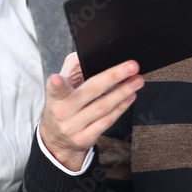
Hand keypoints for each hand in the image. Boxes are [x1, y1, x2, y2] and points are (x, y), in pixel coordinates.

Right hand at [39, 53, 142, 170]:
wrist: (57, 139)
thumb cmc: (63, 106)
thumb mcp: (62, 87)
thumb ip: (73, 68)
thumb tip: (87, 52)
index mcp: (55, 97)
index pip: (54, 89)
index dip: (56, 84)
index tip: (57, 78)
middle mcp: (63, 112)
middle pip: (90, 92)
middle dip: (113, 77)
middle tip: (131, 67)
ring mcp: (74, 126)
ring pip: (103, 107)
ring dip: (124, 91)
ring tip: (137, 80)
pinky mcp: (86, 137)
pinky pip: (108, 120)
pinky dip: (121, 107)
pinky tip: (130, 96)